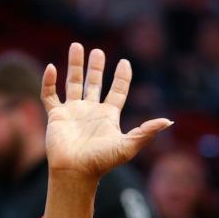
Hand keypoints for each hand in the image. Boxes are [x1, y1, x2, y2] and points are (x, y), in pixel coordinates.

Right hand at [42, 43, 171, 182]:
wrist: (76, 171)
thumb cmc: (102, 161)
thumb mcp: (128, 146)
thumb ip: (146, 132)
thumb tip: (168, 121)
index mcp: (109, 116)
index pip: (117, 91)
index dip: (121, 77)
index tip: (125, 62)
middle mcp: (91, 111)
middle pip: (94, 84)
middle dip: (96, 67)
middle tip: (97, 51)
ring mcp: (73, 112)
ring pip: (73, 83)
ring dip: (75, 66)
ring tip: (77, 46)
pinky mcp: (56, 115)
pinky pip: (50, 94)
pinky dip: (49, 81)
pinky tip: (52, 67)